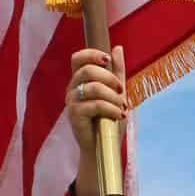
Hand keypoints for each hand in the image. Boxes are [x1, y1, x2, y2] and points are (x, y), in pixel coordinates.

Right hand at [65, 42, 126, 174]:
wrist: (103, 147)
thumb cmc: (108, 120)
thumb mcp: (117, 92)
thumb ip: (117, 72)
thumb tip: (117, 48)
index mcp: (81, 80)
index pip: (78, 58)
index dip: (91, 54)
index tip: (107, 60)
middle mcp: (73, 89)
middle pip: (87, 70)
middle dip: (109, 78)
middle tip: (122, 89)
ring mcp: (72, 102)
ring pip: (92, 88)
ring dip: (113, 97)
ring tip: (122, 108)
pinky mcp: (74, 116)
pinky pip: (94, 105)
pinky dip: (111, 109)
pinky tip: (118, 116)